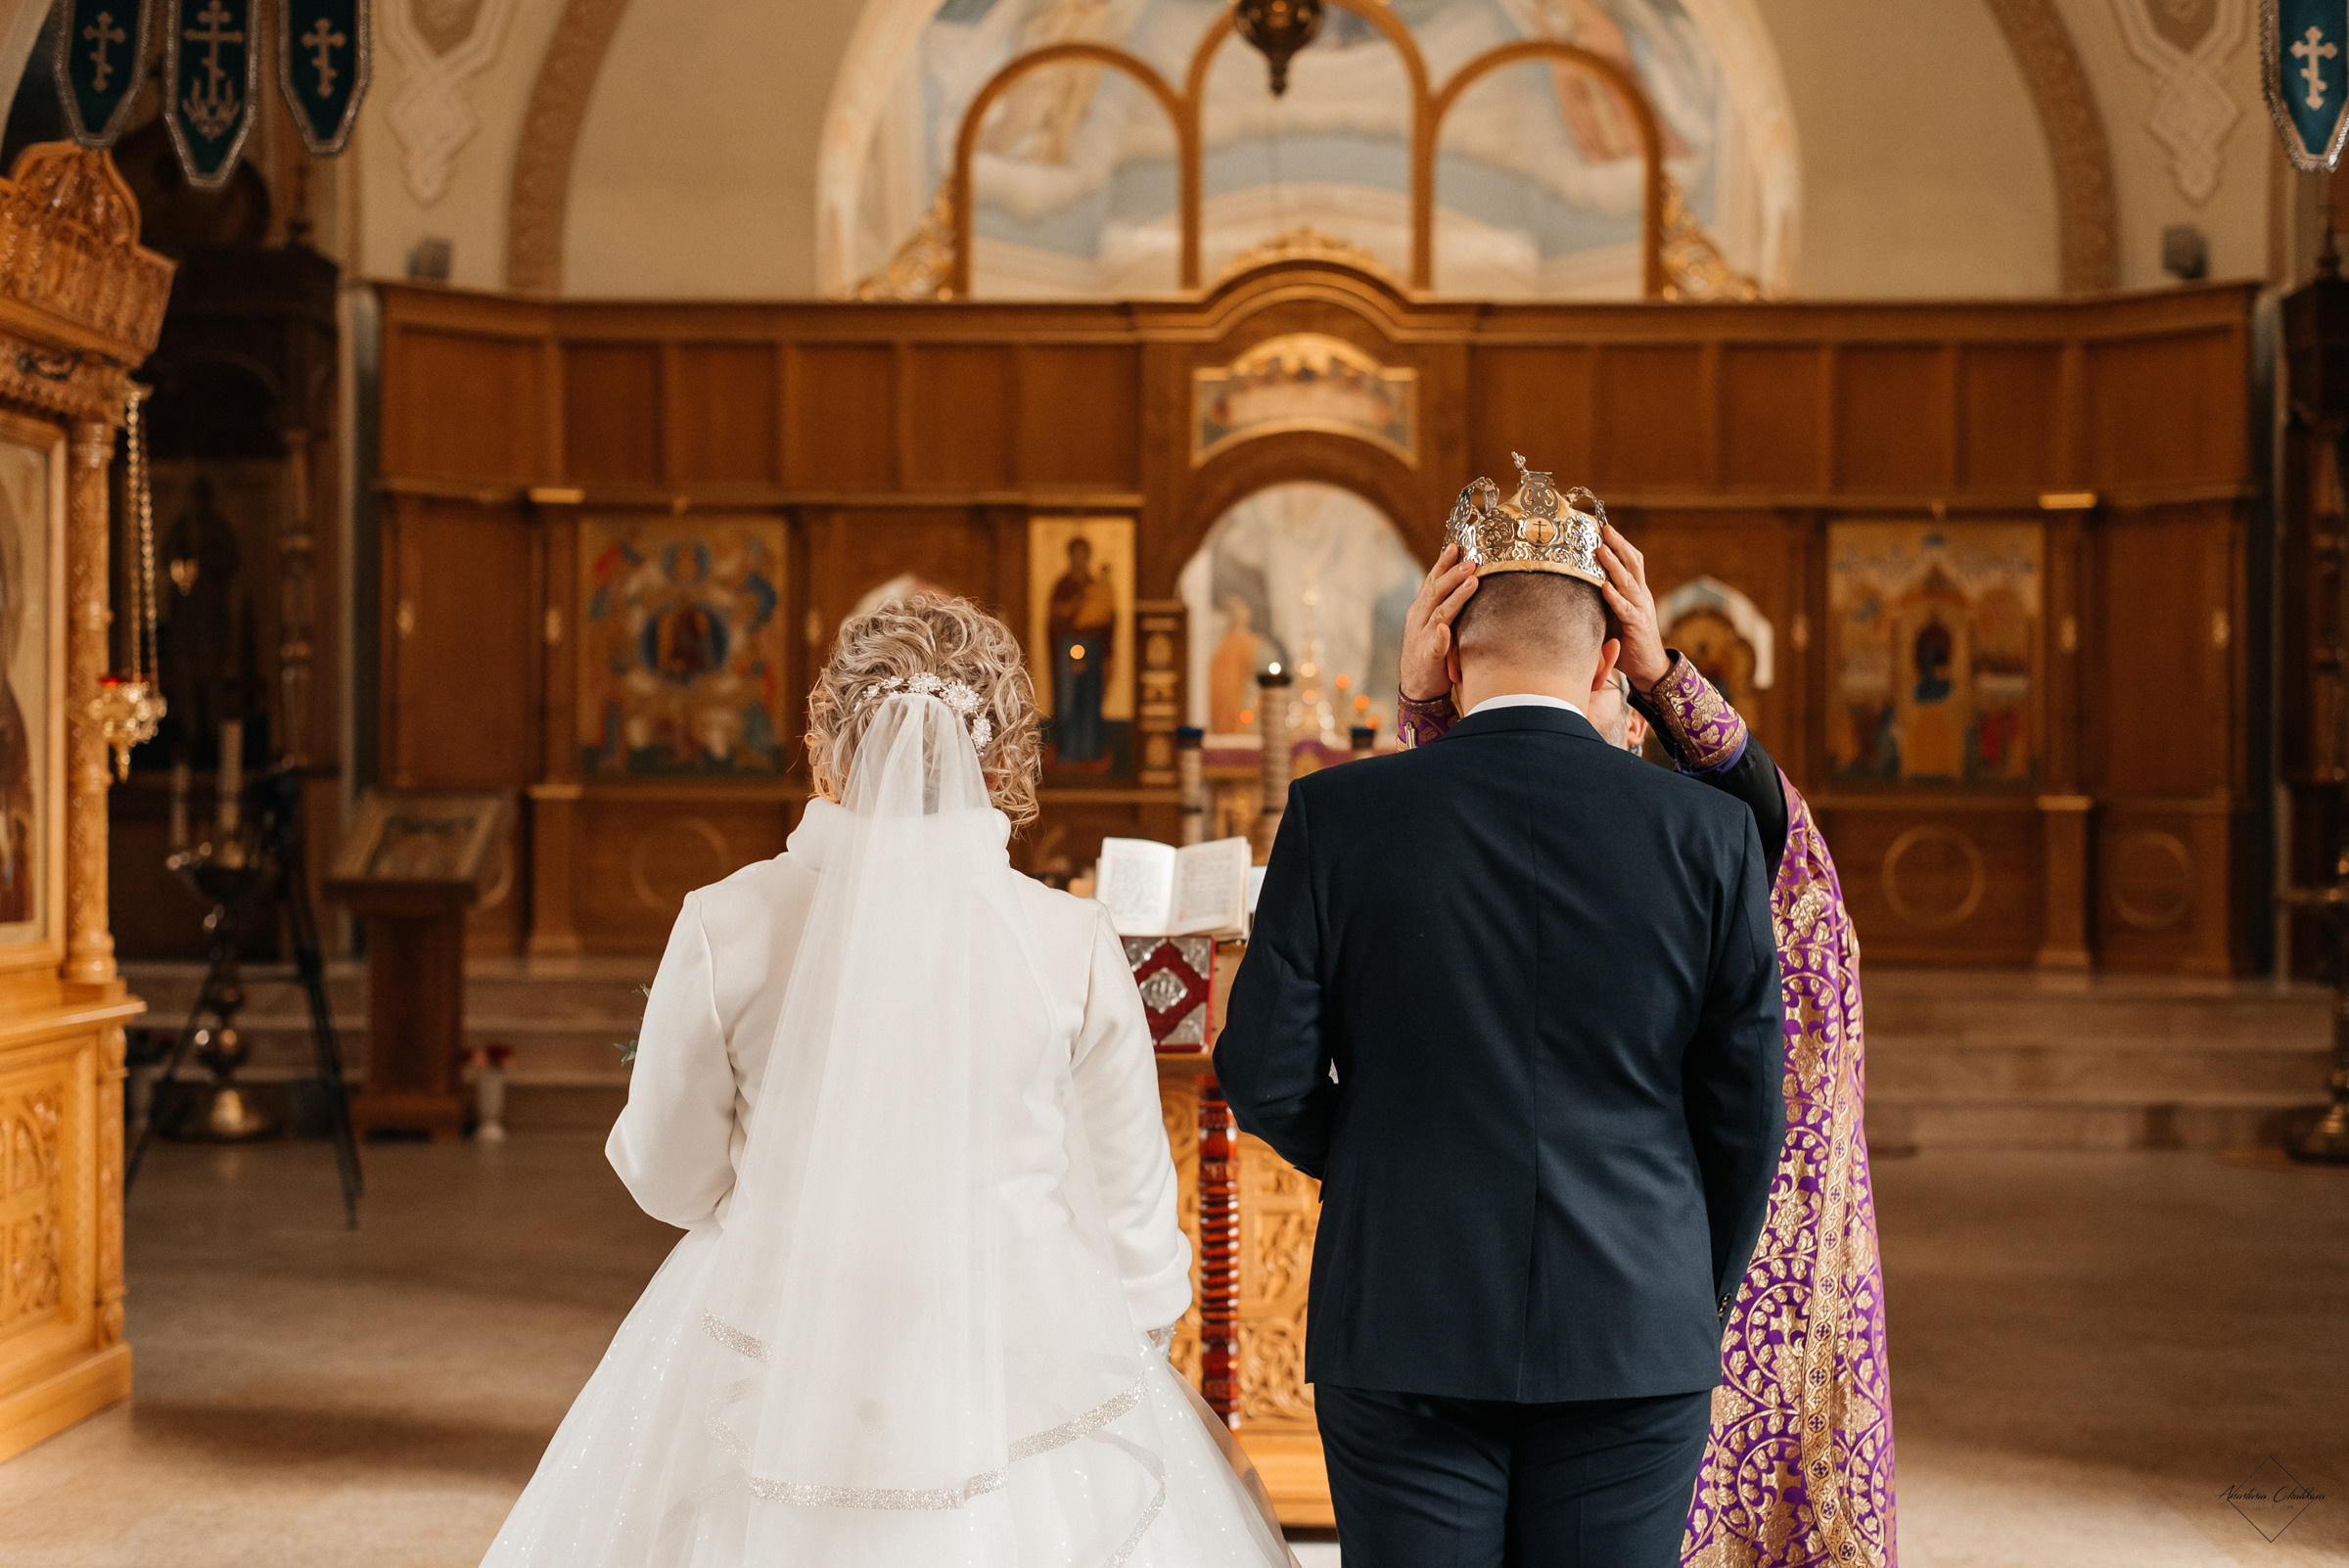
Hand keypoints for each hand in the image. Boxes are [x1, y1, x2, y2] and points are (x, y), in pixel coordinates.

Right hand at [1400, 542, 1477, 700]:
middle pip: (1435, 592)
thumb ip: (1444, 605)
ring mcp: (1422, 638)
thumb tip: (1464, 581)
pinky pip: (1435, 646)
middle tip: (1470, 560)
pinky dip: (1440, 637)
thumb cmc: (1431, 654)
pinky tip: (1444, 630)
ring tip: (1472, 582)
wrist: (1417, 689)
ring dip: (1455, 597)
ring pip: (1440, 613)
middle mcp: (1419, 620)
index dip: (1443, 564)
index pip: (1431, 582)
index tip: (1456, 546)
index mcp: (1420, 610)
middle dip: (1452, 574)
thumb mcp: (1434, 625)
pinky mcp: (1428, 658)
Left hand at [1596, 523, 1669, 691]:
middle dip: (1618, 545)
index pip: (1631, 561)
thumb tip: (1574, 588)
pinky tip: (1605, 587)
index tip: (1604, 527)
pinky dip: (1615, 597)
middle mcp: (1640, 595)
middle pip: (1632, 563)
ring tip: (1601, 549)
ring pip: (1628, 581)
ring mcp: (1641, 609)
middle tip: (1605, 528)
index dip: (1620, 544)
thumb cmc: (1627, 640)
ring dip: (1614, 565)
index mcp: (1635, 591)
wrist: (1649, 667)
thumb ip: (1600, 601)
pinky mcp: (1638, 625)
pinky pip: (1625, 608)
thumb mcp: (1612, 616)